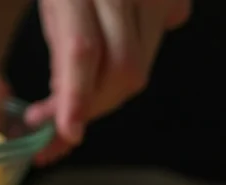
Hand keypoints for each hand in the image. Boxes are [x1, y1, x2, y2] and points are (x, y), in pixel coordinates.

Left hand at [28, 0, 190, 163]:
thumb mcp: (52, 7)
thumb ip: (61, 50)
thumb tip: (66, 107)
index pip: (83, 51)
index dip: (77, 97)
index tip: (67, 131)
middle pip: (122, 69)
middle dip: (91, 106)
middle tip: (57, 124)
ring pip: (138, 69)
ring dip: (104, 95)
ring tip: (74, 100)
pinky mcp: (173, 2)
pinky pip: (150, 50)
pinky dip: (122, 72)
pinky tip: (98, 74)